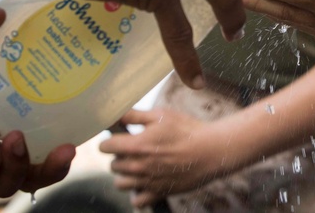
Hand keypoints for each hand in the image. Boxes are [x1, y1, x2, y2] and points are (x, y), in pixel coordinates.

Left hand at [100, 108, 232, 206]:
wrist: (211, 150)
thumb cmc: (186, 130)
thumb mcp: (160, 115)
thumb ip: (134, 115)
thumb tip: (114, 114)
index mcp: (135, 145)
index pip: (104, 147)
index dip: (110, 140)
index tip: (118, 138)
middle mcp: (137, 166)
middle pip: (113, 165)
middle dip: (120, 157)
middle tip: (135, 149)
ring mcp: (147, 182)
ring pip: (120, 183)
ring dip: (126, 175)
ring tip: (139, 166)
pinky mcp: (158, 193)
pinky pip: (137, 201)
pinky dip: (138, 193)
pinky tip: (146, 182)